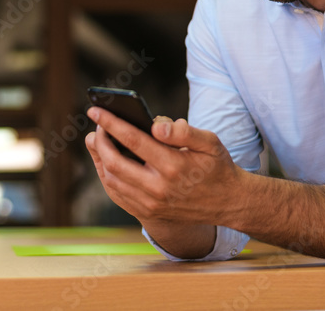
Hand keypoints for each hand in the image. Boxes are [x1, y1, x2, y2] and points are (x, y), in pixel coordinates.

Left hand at [84, 107, 239, 225]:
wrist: (228, 202)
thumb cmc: (217, 166)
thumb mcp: (210, 142)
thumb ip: (184, 131)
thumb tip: (156, 125)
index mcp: (174, 166)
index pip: (133, 140)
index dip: (111, 123)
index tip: (96, 111)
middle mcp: (159, 188)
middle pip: (115, 162)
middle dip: (100, 140)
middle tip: (97, 125)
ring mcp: (152, 204)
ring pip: (112, 180)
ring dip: (100, 158)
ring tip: (98, 140)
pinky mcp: (149, 213)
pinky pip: (117, 194)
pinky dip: (107, 176)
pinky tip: (106, 161)